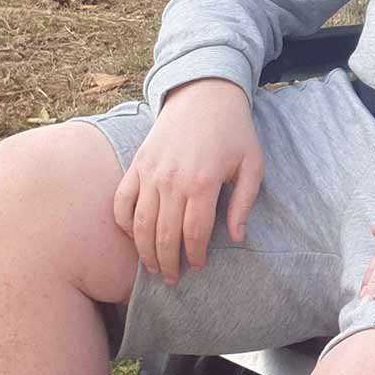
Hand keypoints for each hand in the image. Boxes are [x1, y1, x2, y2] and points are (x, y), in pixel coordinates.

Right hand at [114, 78, 264, 286]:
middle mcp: (172, 180)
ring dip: (144, 251)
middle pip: (163, 234)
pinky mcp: (136, 165)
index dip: (194, 255)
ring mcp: (150, 173)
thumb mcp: (252, 165)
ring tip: (153, 268)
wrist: (204, 95)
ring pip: (140, 223)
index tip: (198, 267)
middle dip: (168, 262)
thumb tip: (236, 238)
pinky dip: (124, 223)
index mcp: (203, 182)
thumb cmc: (233, 132)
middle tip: (173, 279)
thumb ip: (244, 203)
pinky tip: (133, 238)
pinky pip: (122, 202)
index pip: (194, 233)